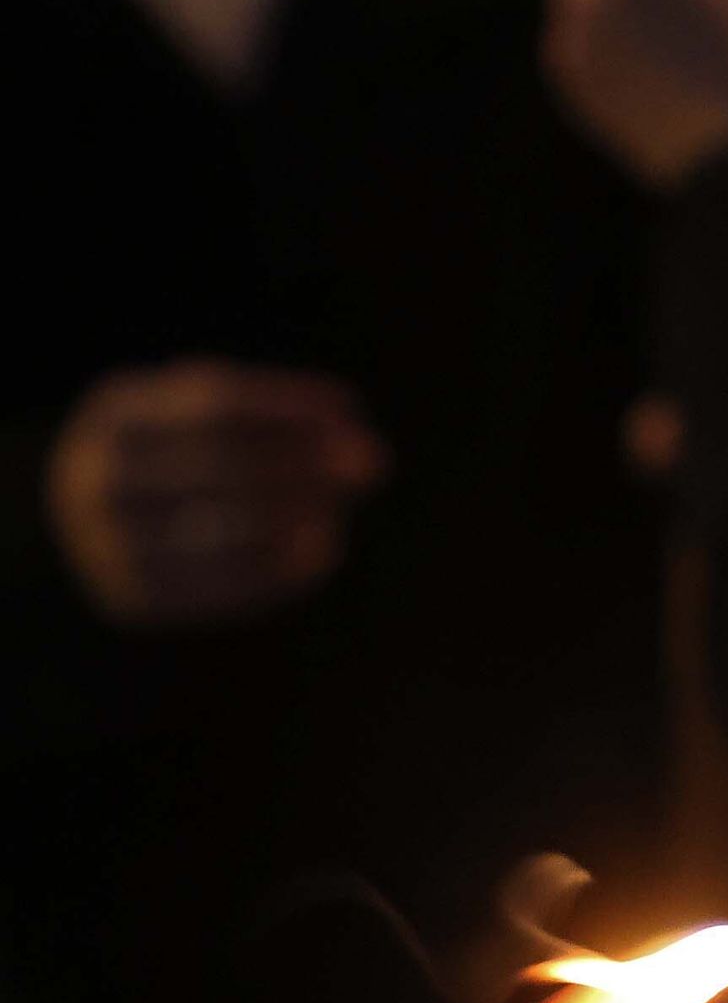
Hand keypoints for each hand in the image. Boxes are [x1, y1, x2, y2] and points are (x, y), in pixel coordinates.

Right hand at [46, 357, 388, 625]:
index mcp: (115, 415)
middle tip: (373, 462)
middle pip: (217, 465)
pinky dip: (280, 567)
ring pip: (219, 531)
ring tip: (340, 509)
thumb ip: (268, 421)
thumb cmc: (168, 461)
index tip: (350, 410)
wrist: (80, 532)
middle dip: (302, 462)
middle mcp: (98, 478)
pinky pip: (220, 586)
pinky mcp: (134, 599)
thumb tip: (356, 439)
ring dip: (295, 517)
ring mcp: (106, 543)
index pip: (211, 403)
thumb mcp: (194, 420)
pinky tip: (325, 548)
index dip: (286, 408)